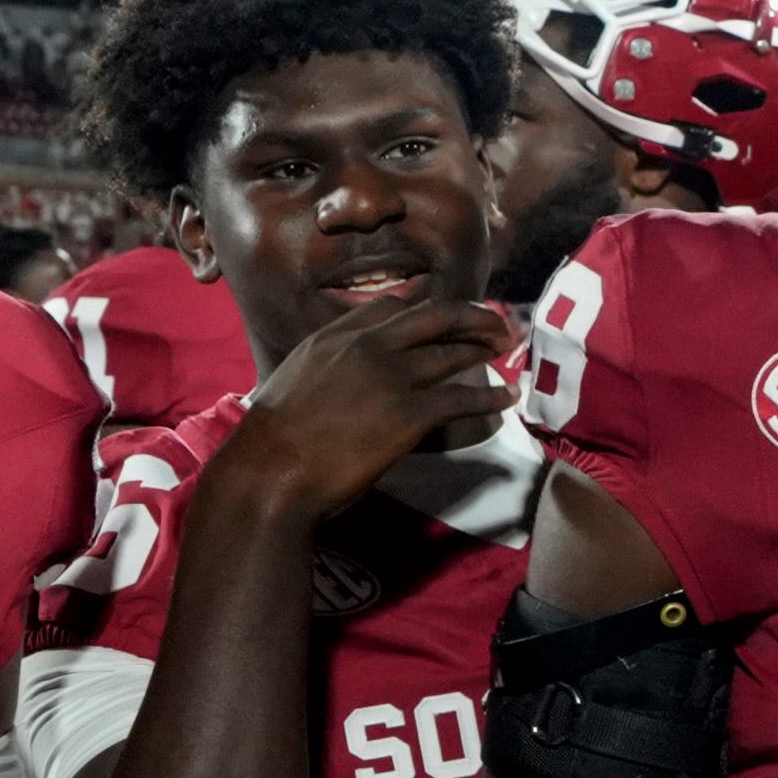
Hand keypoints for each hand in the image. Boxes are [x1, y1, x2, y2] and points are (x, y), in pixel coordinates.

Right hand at [219, 279, 516, 521]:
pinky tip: (507, 396)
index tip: (446, 310)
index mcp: (334, 336)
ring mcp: (390, 378)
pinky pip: (461, 399)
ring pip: (451, 353)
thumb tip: (339, 373)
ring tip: (504, 350)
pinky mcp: (408, 415)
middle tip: (495, 324)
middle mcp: (366, 346)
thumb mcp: (294, 379)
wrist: (270, 472)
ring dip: (484, 349)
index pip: (392, 307)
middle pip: (433, 315)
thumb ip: (325, 365)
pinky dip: (490, 396)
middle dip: (470, 315)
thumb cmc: (272, 440)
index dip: (426, 305)